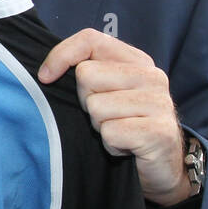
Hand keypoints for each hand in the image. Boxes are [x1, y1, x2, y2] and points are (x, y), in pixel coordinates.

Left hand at [38, 28, 191, 206]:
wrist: (161, 169)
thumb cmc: (126, 128)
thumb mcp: (106, 94)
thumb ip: (88, 74)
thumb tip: (46, 72)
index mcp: (137, 61)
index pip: (91, 39)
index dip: (61, 55)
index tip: (46, 77)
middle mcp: (152, 76)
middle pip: (87, 75)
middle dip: (86, 102)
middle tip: (106, 117)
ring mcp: (159, 103)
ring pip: (96, 106)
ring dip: (100, 127)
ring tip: (118, 133)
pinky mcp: (159, 131)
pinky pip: (111, 133)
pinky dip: (111, 145)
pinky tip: (126, 148)